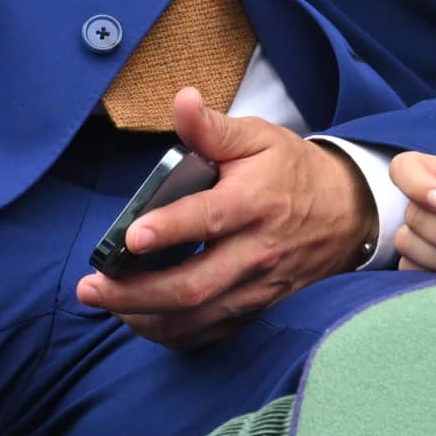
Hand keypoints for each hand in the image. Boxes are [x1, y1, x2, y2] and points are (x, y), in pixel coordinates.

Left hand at [74, 88, 376, 349]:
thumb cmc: (291, 170)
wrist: (344, 213)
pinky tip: (140, 319)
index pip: (209, 220)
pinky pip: (209, 334)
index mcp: (254, 203)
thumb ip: (213, 128)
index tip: (131, 236)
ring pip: (197, 318)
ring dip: (145, 318)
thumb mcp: (258, 137)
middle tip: (91, 286)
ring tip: (105, 303)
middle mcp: (256, 253)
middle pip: (194, 286)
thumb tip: (181, 100)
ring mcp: (256, 289)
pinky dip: (170, 333)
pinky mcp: (255, 309)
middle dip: (136, 292)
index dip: (169, 229)